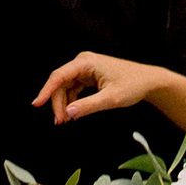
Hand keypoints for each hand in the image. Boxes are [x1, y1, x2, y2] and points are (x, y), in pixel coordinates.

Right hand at [37, 49, 159, 126]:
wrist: (148, 81)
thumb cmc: (133, 85)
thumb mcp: (111, 99)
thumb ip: (88, 106)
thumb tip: (68, 113)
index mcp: (86, 62)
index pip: (59, 76)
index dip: (46, 91)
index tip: (36, 104)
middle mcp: (83, 63)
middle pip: (61, 83)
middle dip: (57, 103)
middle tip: (60, 122)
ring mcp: (86, 69)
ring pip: (66, 87)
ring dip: (63, 103)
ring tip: (65, 121)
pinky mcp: (89, 76)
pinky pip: (74, 89)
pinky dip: (71, 101)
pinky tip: (72, 113)